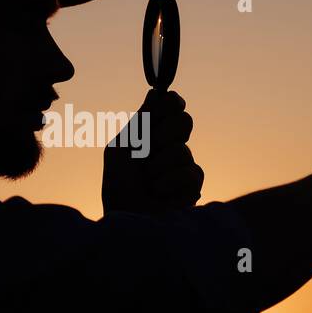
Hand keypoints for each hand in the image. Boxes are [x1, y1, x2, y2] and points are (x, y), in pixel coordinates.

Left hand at [102, 89, 203, 214]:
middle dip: (162, 134)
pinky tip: (159, 193)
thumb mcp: (121, 149)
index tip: (166, 104)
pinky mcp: (193, 187)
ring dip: (157, 167)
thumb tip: (155, 92)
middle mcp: (170, 146)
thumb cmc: (118, 186)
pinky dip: (168, 181)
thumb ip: (140, 122)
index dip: (171, 103)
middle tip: (146, 151)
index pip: (172, 107)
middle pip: (184, 120)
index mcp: (151, 134)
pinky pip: (190, 172)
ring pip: (182, 150)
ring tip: (147, 183)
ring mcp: (184, 166)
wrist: (125, 220)